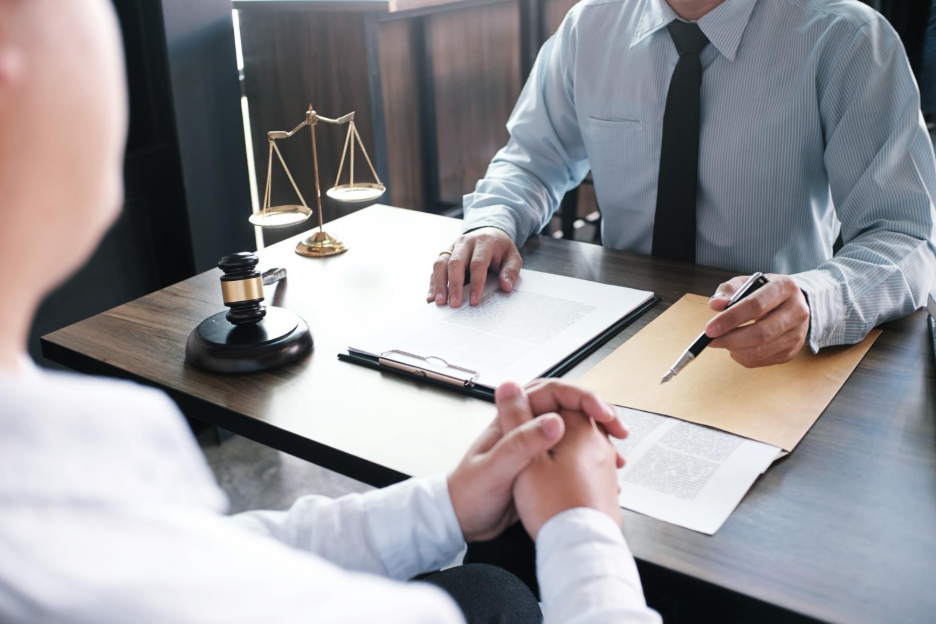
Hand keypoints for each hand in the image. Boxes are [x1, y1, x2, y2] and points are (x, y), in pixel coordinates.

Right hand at [427, 227, 521, 307]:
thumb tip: (506, 286)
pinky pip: (435, 269)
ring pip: (440, 263)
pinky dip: (433, 284)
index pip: (478, 263)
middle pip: (455, 262)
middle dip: (453, 285)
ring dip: (439, 284)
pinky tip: (432, 298)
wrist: (489, 232)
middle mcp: (465, 242)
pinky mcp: (444, 254)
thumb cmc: (500, 249)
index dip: (476, 283)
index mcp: (484, 242)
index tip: (474, 300)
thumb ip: (511, 271)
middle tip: (454, 304)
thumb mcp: (513, 257)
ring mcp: (452, 247)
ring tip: (439, 302)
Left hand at [448, 380, 625, 541]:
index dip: (583, 398)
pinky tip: (605, 473)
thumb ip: (520, 444)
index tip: (603, 414)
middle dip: (598, 414)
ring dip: (599, 437)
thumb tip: (553, 420)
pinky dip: (593, 459)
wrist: (463, 520)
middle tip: (618, 430)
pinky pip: (574, 452)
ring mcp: (536, 444)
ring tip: (617, 454)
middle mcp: (526, 425)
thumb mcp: (496, 469)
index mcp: (512, 418)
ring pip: (575, 429)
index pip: (554, 391)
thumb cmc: (469, 493)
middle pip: (570, 406)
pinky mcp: (543, 463)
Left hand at [705, 274, 809, 367]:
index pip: (756, 305)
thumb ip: (729, 291)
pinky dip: (742, 357)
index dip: (730, 319)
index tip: (710, 328)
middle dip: (730, 339)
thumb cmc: (764, 292)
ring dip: (735, 349)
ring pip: (760, 351)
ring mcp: (797, 334)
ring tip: (723, 341)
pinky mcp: (791, 351)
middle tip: (711, 340)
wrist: (792, 303)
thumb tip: (715, 305)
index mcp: (785, 288)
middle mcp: (797, 311)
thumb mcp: (747, 283)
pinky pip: (761, 361)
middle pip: (761, 333)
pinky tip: (736, 347)